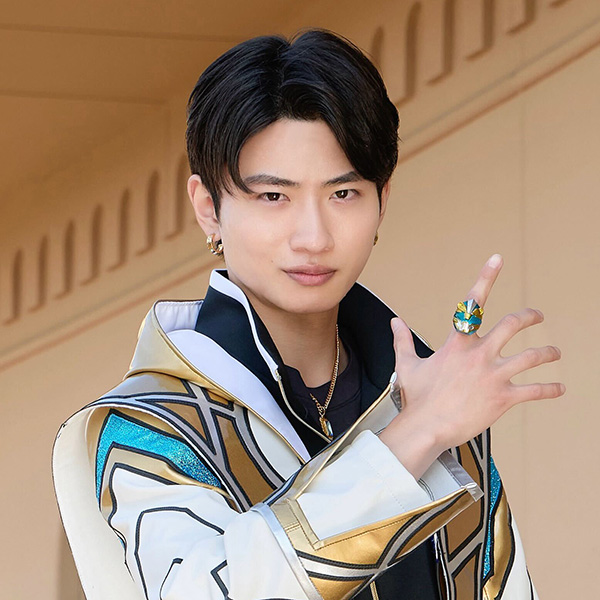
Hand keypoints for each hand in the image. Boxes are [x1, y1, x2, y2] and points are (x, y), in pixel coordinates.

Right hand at [379, 254, 564, 478]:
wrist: (426, 426)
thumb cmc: (417, 397)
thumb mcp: (407, 364)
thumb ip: (402, 340)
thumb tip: (394, 322)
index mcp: (457, 344)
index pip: (472, 303)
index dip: (486, 278)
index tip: (497, 259)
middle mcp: (479, 354)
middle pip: (512, 325)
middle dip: (530, 317)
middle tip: (538, 316)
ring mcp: (494, 376)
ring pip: (531, 357)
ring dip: (547, 353)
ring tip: (554, 353)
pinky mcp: (503, 398)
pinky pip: (534, 391)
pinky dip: (550, 389)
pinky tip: (559, 388)